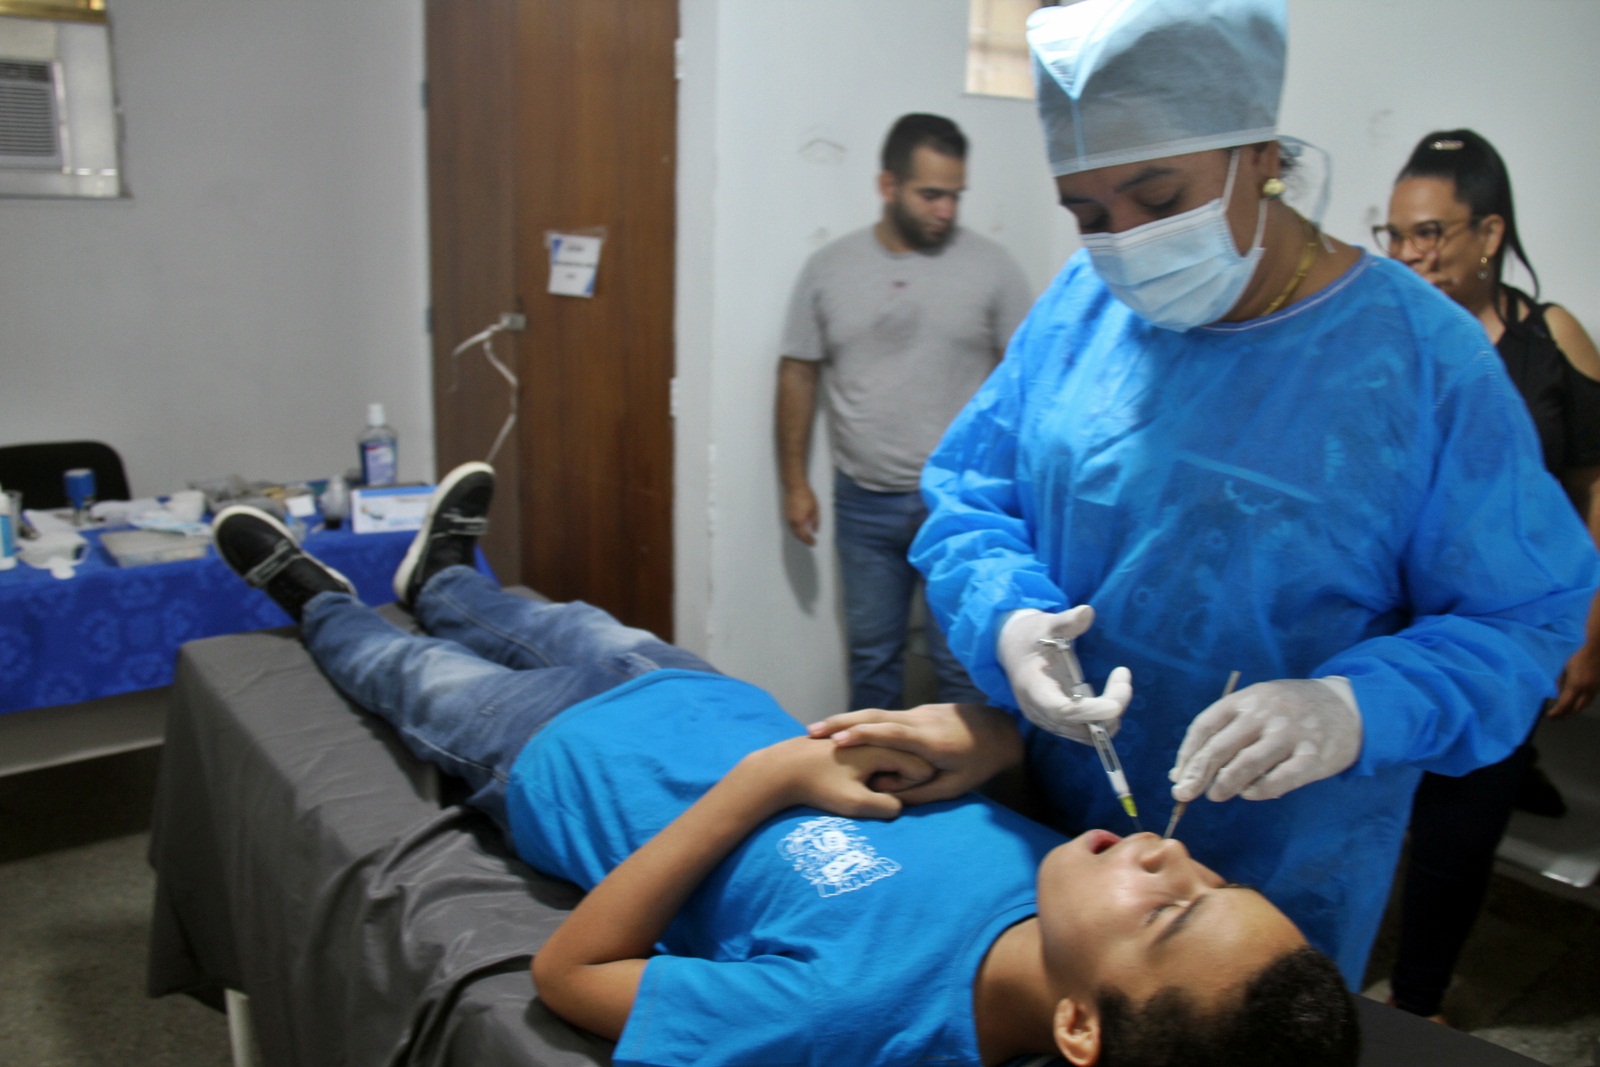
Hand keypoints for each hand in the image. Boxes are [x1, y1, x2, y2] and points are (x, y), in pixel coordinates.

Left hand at [750, 736, 936, 819]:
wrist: (780, 769)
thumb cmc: (818, 787)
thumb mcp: (855, 804)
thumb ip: (886, 806)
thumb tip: (901, 806)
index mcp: (881, 748)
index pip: (921, 767)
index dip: (913, 786)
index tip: (889, 795)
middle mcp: (874, 736)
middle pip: (907, 757)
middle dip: (902, 777)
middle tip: (877, 791)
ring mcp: (861, 736)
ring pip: (889, 753)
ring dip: (886, 771)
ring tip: (864, 785)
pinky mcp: (849, 740)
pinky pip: (873, 751)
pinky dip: (872, 765)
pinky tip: (851, 777)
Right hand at [784, 483, 818, 545]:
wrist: (795, 487)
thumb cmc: (806, 496)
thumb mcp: (815, 509)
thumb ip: (815, 521)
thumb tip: (815, 531)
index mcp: (800, 521)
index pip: (804, 535)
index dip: (809, 541)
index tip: (814, 543)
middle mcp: (792, 521)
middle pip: (797, 535)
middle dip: (804, 540)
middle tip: (810, 542)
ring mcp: (788, 518)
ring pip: (793, 531)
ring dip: (799, 536)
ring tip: (806, 537)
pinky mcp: (786, 514)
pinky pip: (790, 526)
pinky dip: (795, 530)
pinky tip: (800, 529)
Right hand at [807, 703, 1023, 803]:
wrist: (1000, 730)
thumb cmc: (979, 763)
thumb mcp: (956, 786)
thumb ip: (923, 794)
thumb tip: (893, 802)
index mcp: (929, 740)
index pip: (890, 733)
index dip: (862, 735)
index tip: (837, 740)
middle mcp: (919, 721)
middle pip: (874, 716)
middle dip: (841, 722)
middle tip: (811, 732)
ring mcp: (918, 713)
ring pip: (876, 713)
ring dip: (847, 720)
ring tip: (817, 730)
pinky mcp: (918, 712)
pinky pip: (884, 716)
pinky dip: (861, 721)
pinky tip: (841, 729)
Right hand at [995, 607, 1131, 742]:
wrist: (1013, 649)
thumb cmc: (1030, 636)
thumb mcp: (1046, 624)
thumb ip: (1066, 621)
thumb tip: (1087, 612)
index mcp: (1033, 689)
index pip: (1063, 711)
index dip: (1092, 711)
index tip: (1116, 702)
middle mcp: (1040, 712)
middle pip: (1080, 727)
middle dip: (1110, 709)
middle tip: (1123, 677)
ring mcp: (1049, 720)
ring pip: (1087, 735)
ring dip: (1111, 715)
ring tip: (1120, 682)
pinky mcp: (1059, 722)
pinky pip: (1087, 731)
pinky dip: (1104, 718)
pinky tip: (1111, 693)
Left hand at [1169, 678, 1362, 801]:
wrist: (1349, 707)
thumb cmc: (1292, 710)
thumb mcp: (1259, 706)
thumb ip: (1227, 731)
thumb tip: (1183, 771)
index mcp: (1247, 698)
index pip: (1205, 725)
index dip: (1187, 753)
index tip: (1177, 775)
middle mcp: (1266, 713)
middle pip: (1221, 747)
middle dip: (1197, 774)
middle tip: (1184, 794)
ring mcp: (1290, 734)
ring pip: (1245, 765)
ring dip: (1224, 785)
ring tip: (1215, 795)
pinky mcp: (1312, 756)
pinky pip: (1278, 781)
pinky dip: (1258, 792)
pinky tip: (1250, 793)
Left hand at [1549, 639, 1599, 718]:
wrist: (1596, 651)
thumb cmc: (1578, 658)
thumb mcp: (1564, 669)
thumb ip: (1560, 683)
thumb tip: (1558, 694)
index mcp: (1575, 685)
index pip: (1565, 704)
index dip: (1557, 712)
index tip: (1550, 716)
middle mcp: (1586, 690)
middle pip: (1575, 709)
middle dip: (1565, 715)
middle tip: (1556, 718)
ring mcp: (1594, 690)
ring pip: (1583, 706)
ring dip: (1573, 711)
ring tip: (1563, 714)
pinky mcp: (1597, 688)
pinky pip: (1588, 701)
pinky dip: (1580, 705)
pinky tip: (1574, 705)